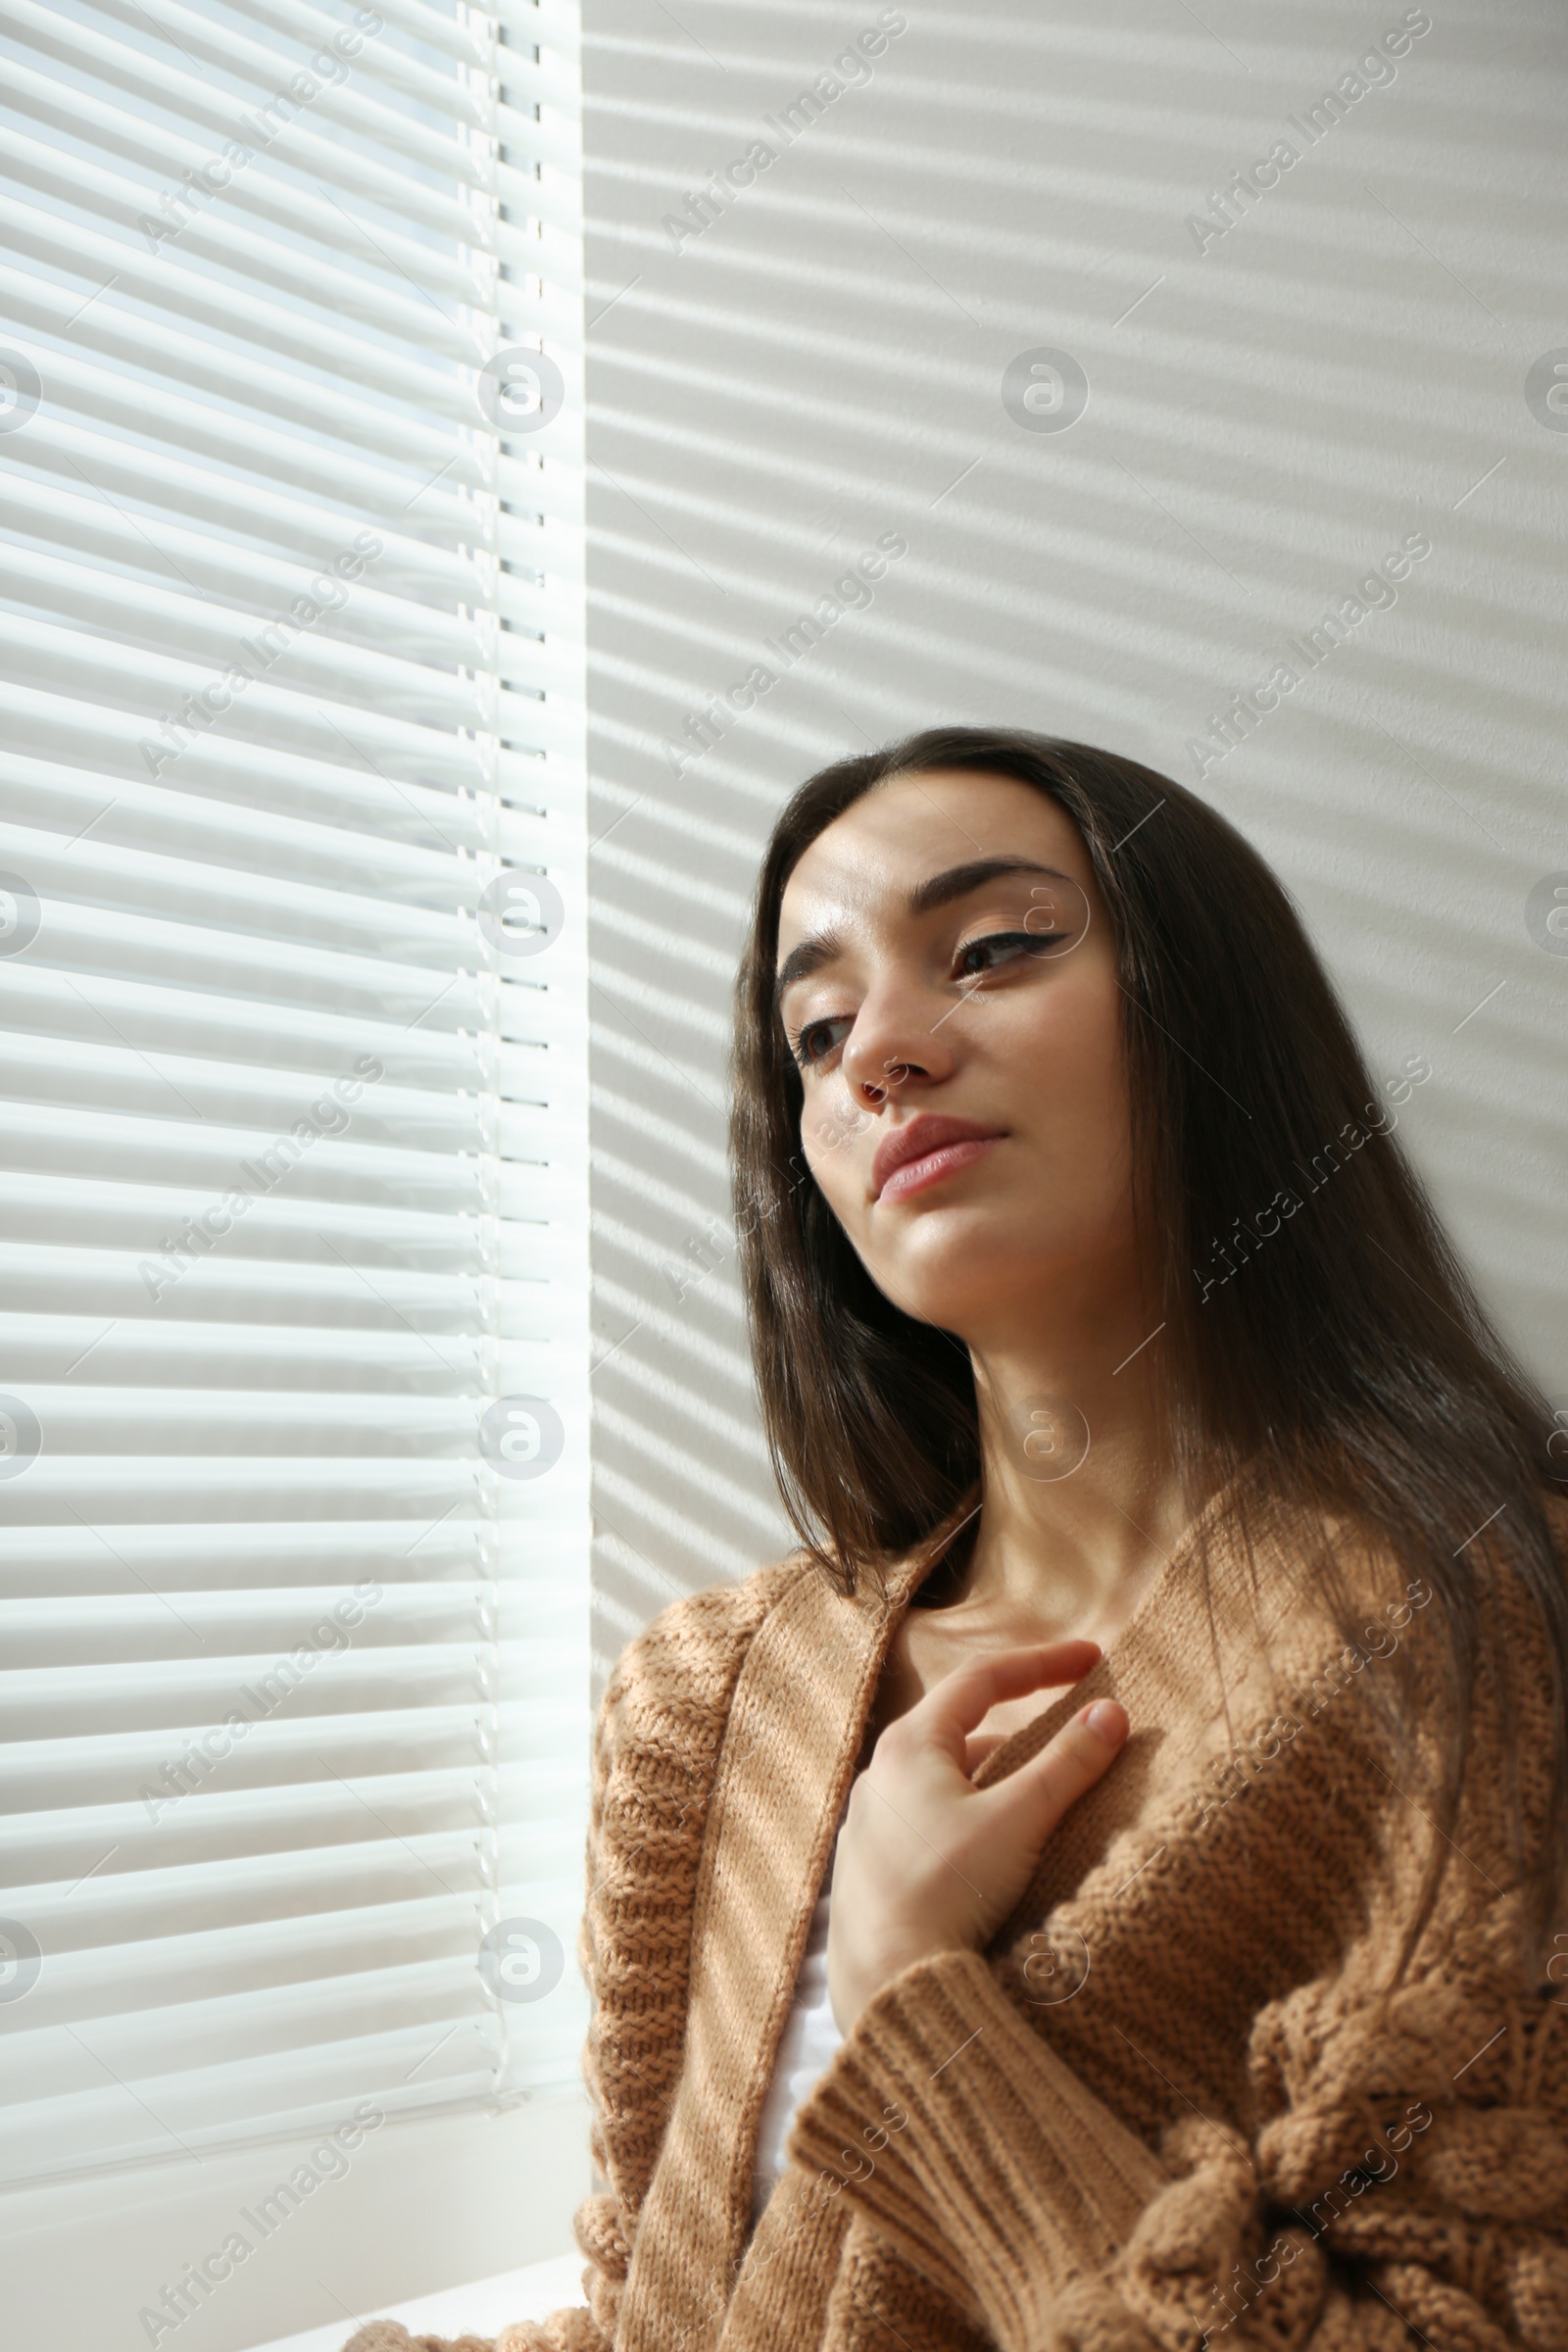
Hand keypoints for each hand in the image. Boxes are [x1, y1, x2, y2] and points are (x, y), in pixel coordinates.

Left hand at [826, 1641, 1127, 2033]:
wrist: (890, 1983)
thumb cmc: (947, 1891)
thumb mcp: (1019, 1820)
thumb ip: (1067, 1764)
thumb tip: (1111, 1713)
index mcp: (910, 1744)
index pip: (982, 1678)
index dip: (1041, 1663)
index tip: (1090, 1658)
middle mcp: (882, 1774)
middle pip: (962, 1727)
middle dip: (1022, 1724)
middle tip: (1073, 1727)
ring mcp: (872, 1823)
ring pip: (947, 1780)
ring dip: (998, 1778)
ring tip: (1047, 1795)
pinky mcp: (875, 1868)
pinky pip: (933, 1822)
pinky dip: (975, 1817)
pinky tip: (1002, 1848)